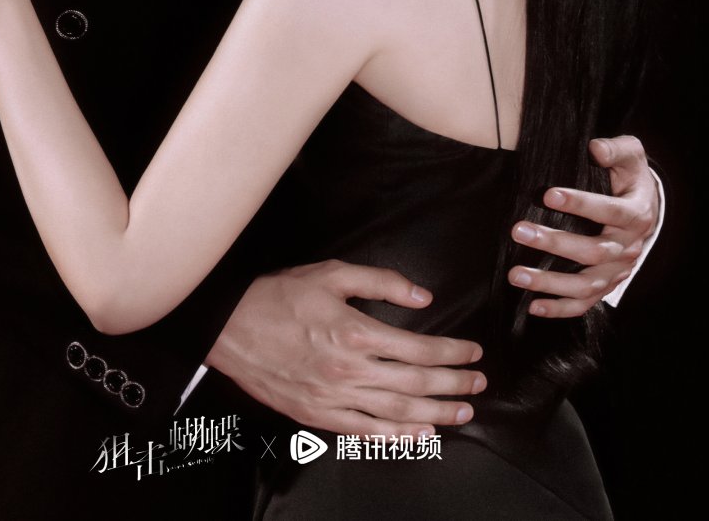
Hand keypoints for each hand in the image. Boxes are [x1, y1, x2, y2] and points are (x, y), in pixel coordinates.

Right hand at [206, 259, 484, 437]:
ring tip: (462, 413)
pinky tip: (418, 434)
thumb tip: (423, 297)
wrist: (230, 327)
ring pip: (396, 412)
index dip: (451, 352)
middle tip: (478, 384)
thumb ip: (381, 282)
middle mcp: (349, 370)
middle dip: (453, 384)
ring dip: (435, 414)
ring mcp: (333, 399)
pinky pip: (365, 432)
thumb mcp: (331, 273)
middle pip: (415, 383)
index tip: (472, 353)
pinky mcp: (317, 416)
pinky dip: (395, 436)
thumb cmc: (279, 295)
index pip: (418, 348)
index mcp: (355, 332)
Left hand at [509, 135, 658, 317]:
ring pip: (586, 284)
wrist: (646, 207)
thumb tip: (595, 148)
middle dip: (554, 242)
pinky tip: (532, 306)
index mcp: (636, 214)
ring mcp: (617, 271)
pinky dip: (559, 308)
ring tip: (516, 274)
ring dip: (549, 281)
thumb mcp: (631, 155)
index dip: (580, 204)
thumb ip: (616, 149)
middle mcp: (628, 247)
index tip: (547, 195)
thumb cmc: (629, 177)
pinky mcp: (605, 285)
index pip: (610, 211)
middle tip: (518, 230)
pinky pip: (584, 303)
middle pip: (593, 251)